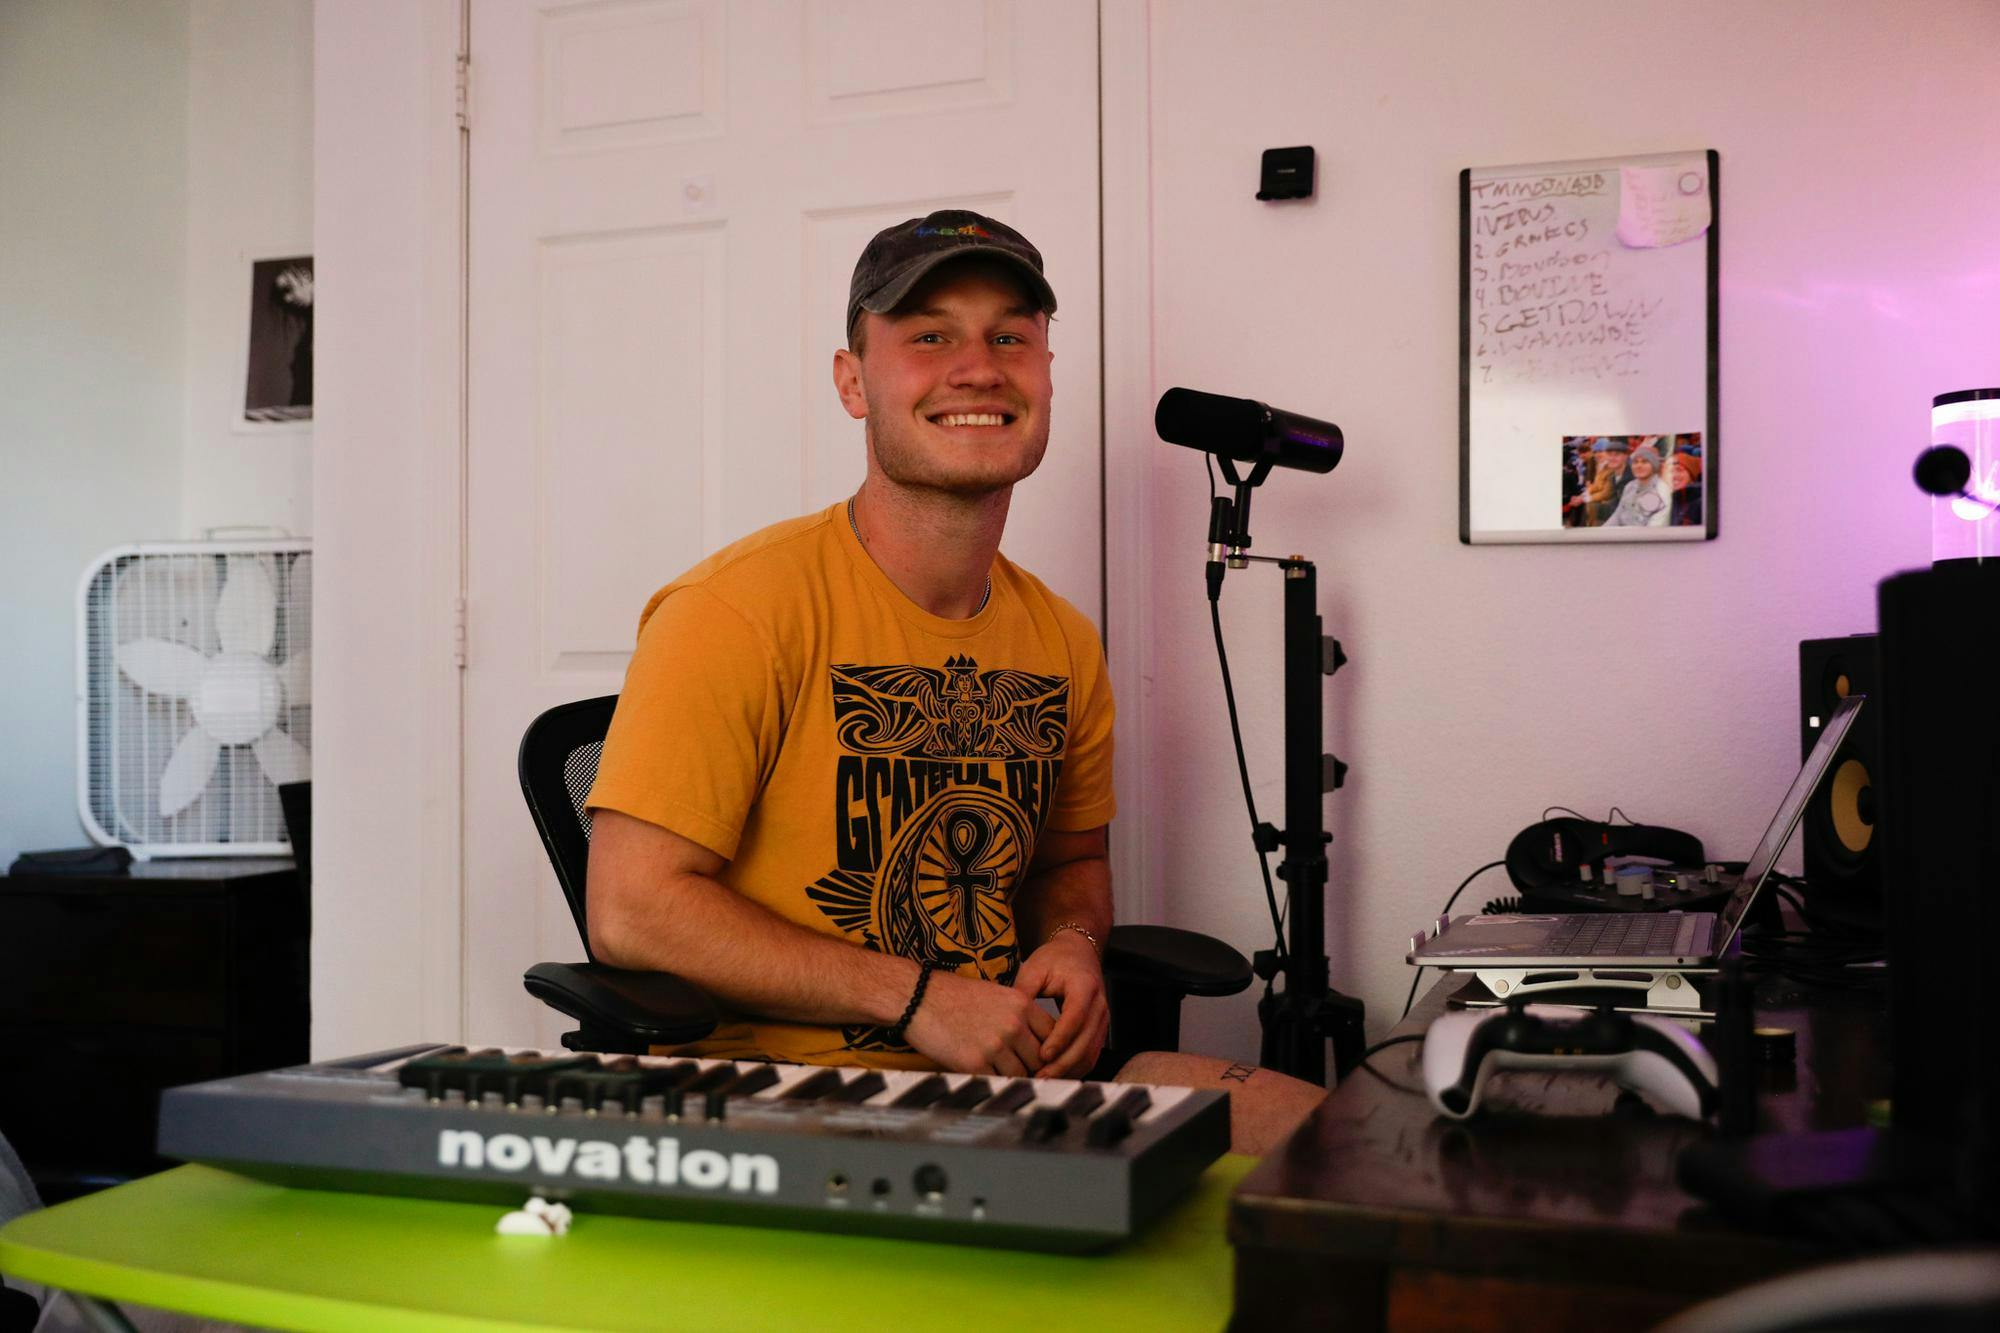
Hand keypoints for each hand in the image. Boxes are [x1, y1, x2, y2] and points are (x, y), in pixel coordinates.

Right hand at [903, 968, 1054, 1076]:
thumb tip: (1036, 1042)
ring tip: (1006, 1075)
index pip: (1053, 1035)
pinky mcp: (975, 1063)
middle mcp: (1013, 1024)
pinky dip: (995, 1083)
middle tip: (1029, 1073)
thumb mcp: (996, 995)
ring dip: (1015, 1077)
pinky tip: (988, 1076)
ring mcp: (995, 1044)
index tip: (1044, 1058)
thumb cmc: (954, 995)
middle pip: (1040, 1058)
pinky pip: (997, 1082)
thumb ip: (1019, 1016)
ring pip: (1021, 1074)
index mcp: (1021, 1004)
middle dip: (1035, 1068)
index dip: (1050, 1050)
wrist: (919, 997)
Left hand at [1013, 932, 1108, 1077]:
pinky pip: (1090, 1055)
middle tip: (1038, 1077)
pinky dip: (1074, 1068)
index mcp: (1084, 986)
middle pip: (1085, 1042)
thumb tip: (1007, 1021)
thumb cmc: (1054, 959)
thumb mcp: (1035, 969)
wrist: (1079, 952)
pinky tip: (1053, 1075)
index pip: (1075, 1018)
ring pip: (1090, 1054)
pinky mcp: (1099, 1031)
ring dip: (1068, 1070)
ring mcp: (1103, 1020)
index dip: (1059, 1039)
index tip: (1041, 1055)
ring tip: (1043, 1080)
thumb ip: (1023, 993)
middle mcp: (1099, 1005)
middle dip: (1062, 1063)